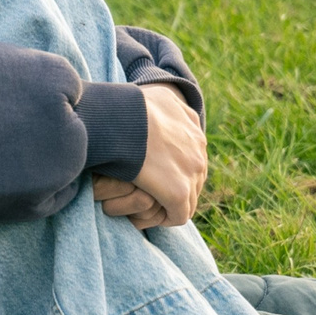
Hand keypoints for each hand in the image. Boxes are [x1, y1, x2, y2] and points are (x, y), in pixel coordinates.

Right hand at [93, 83, 206, 228]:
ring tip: (146, 207)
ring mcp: (191, 172)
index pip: (191, 156)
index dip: (172, 166)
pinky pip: (178, 215)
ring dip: (169, 204)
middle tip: (149, 192)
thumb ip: (164, 103)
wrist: (118, 117)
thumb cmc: (124, 106)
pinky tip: (145, 217)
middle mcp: (198, 150)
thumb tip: (159, 103)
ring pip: (188, 199)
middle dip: (174, 186)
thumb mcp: (153, 96)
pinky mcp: (177, 192)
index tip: (151, 171)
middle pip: (193, 178)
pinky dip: (164, 218)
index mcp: (192, 127)